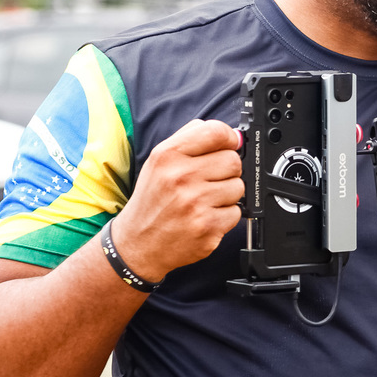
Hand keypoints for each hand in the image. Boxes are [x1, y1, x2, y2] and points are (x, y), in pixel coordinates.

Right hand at [109, 119, 244, 281]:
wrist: (138, 244)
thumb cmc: (153, 201)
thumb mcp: (159, 161)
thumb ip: (192, 139)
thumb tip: (231, 134)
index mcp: (167, 156)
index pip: (215, 132)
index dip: (229, 137)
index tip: (229, 144)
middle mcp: (180, 177)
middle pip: (233, 161)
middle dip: (226, 170)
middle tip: (209, 181)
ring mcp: (195, 204)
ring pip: (238, 187)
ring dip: (227, 194)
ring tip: (204, 201)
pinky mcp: (208, 227)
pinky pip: (236, 212)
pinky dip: (225, 216)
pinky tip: (205, 217)